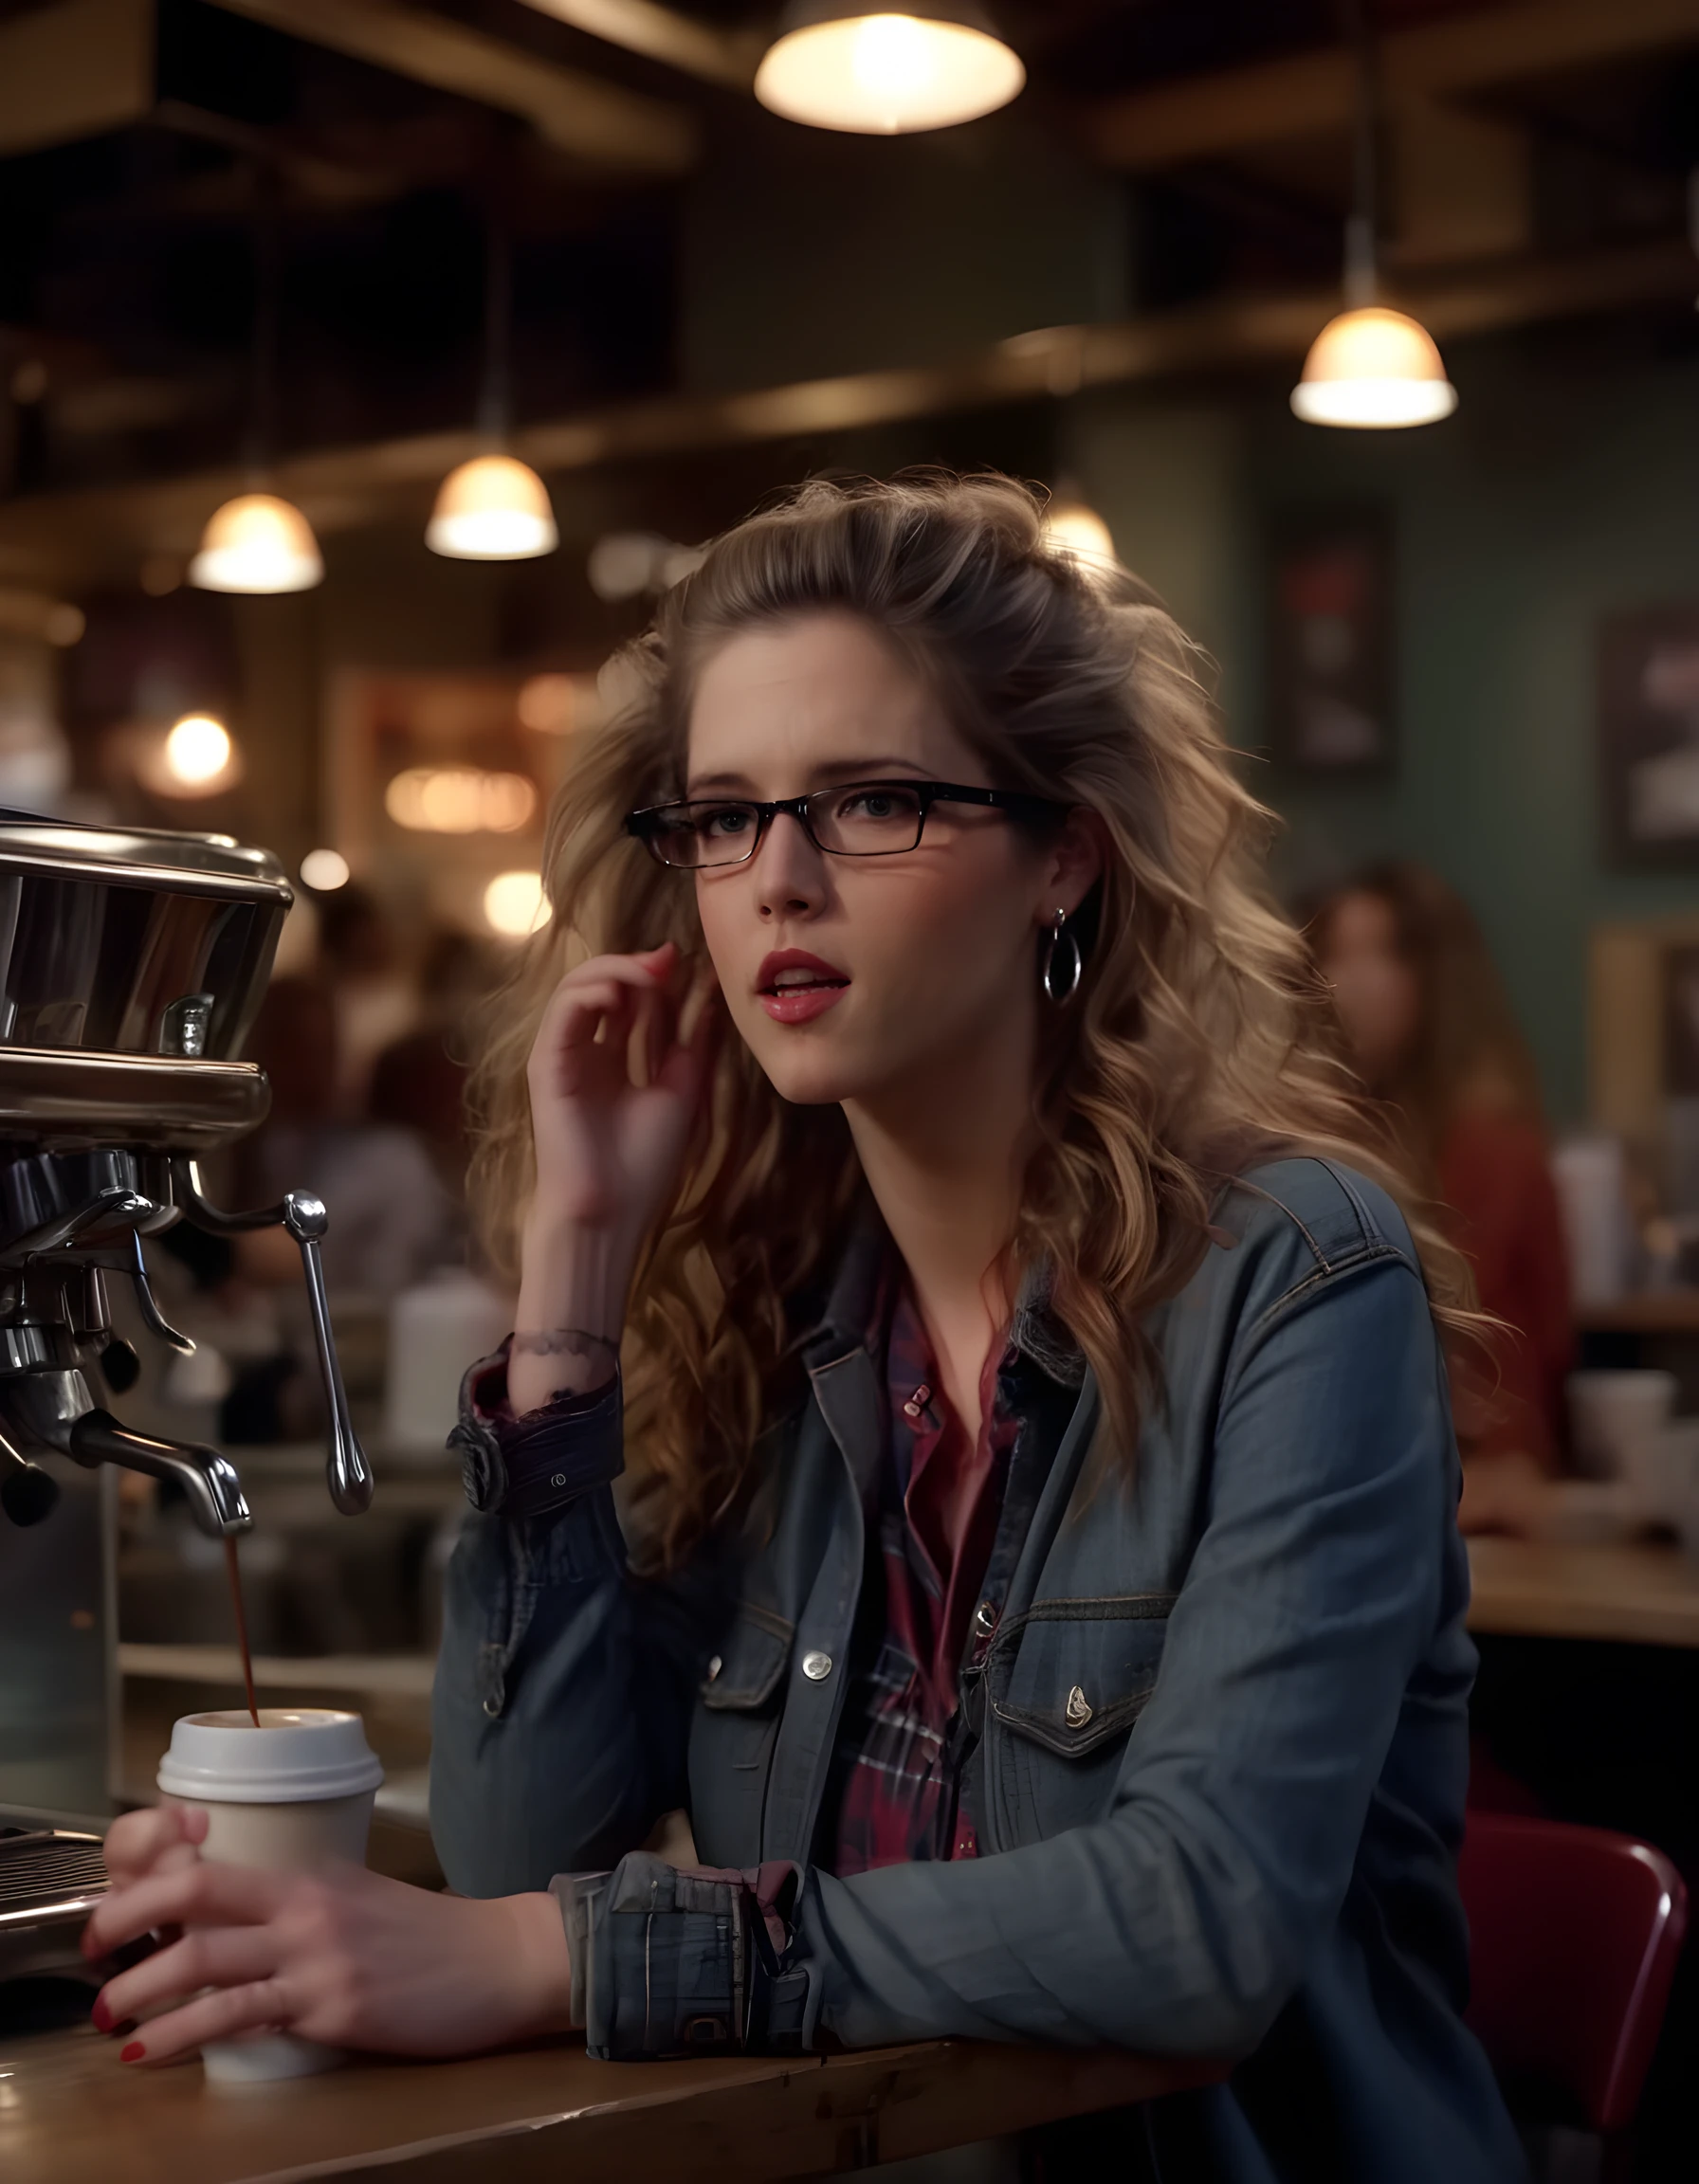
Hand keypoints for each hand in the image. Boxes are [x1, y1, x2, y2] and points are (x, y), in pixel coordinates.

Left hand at [84, 1806, 571, 2064]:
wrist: (499, 1959)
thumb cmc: (429, 1936)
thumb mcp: (355, 1902)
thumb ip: (296, 1911)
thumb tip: (233, 1933)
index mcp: (308, 1875)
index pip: (209, 1860)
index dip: (149, 1874)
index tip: (117, 1903)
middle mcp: (305, 1906)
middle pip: (194, 1895)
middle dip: (125, 1921)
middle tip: (91, 1951)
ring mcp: (318, 1956)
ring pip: (206, 1961)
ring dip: (141, 1990)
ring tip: (105, 2016)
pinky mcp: (333, 2007)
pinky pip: (243, 2017)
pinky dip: (185, 2035)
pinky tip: (153, 2051)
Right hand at [513, 943, 718, 1411]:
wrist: (613, 1213)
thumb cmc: (645, 1164)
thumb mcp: (683, 1089)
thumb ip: (692, 1042)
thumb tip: (709, 994)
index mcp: (615, 1058)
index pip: (633, 1000)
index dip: (659, 977)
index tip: (692, 964)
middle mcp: (586, 1051)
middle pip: (605, 986)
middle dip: (639, 967)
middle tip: (672, 961)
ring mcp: (564, 1056)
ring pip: (578, 988)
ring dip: (615, 971)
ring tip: (650, 972)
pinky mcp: (546, 1066)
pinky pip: (562, 1013)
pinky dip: (589, 993)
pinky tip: (620, 994)